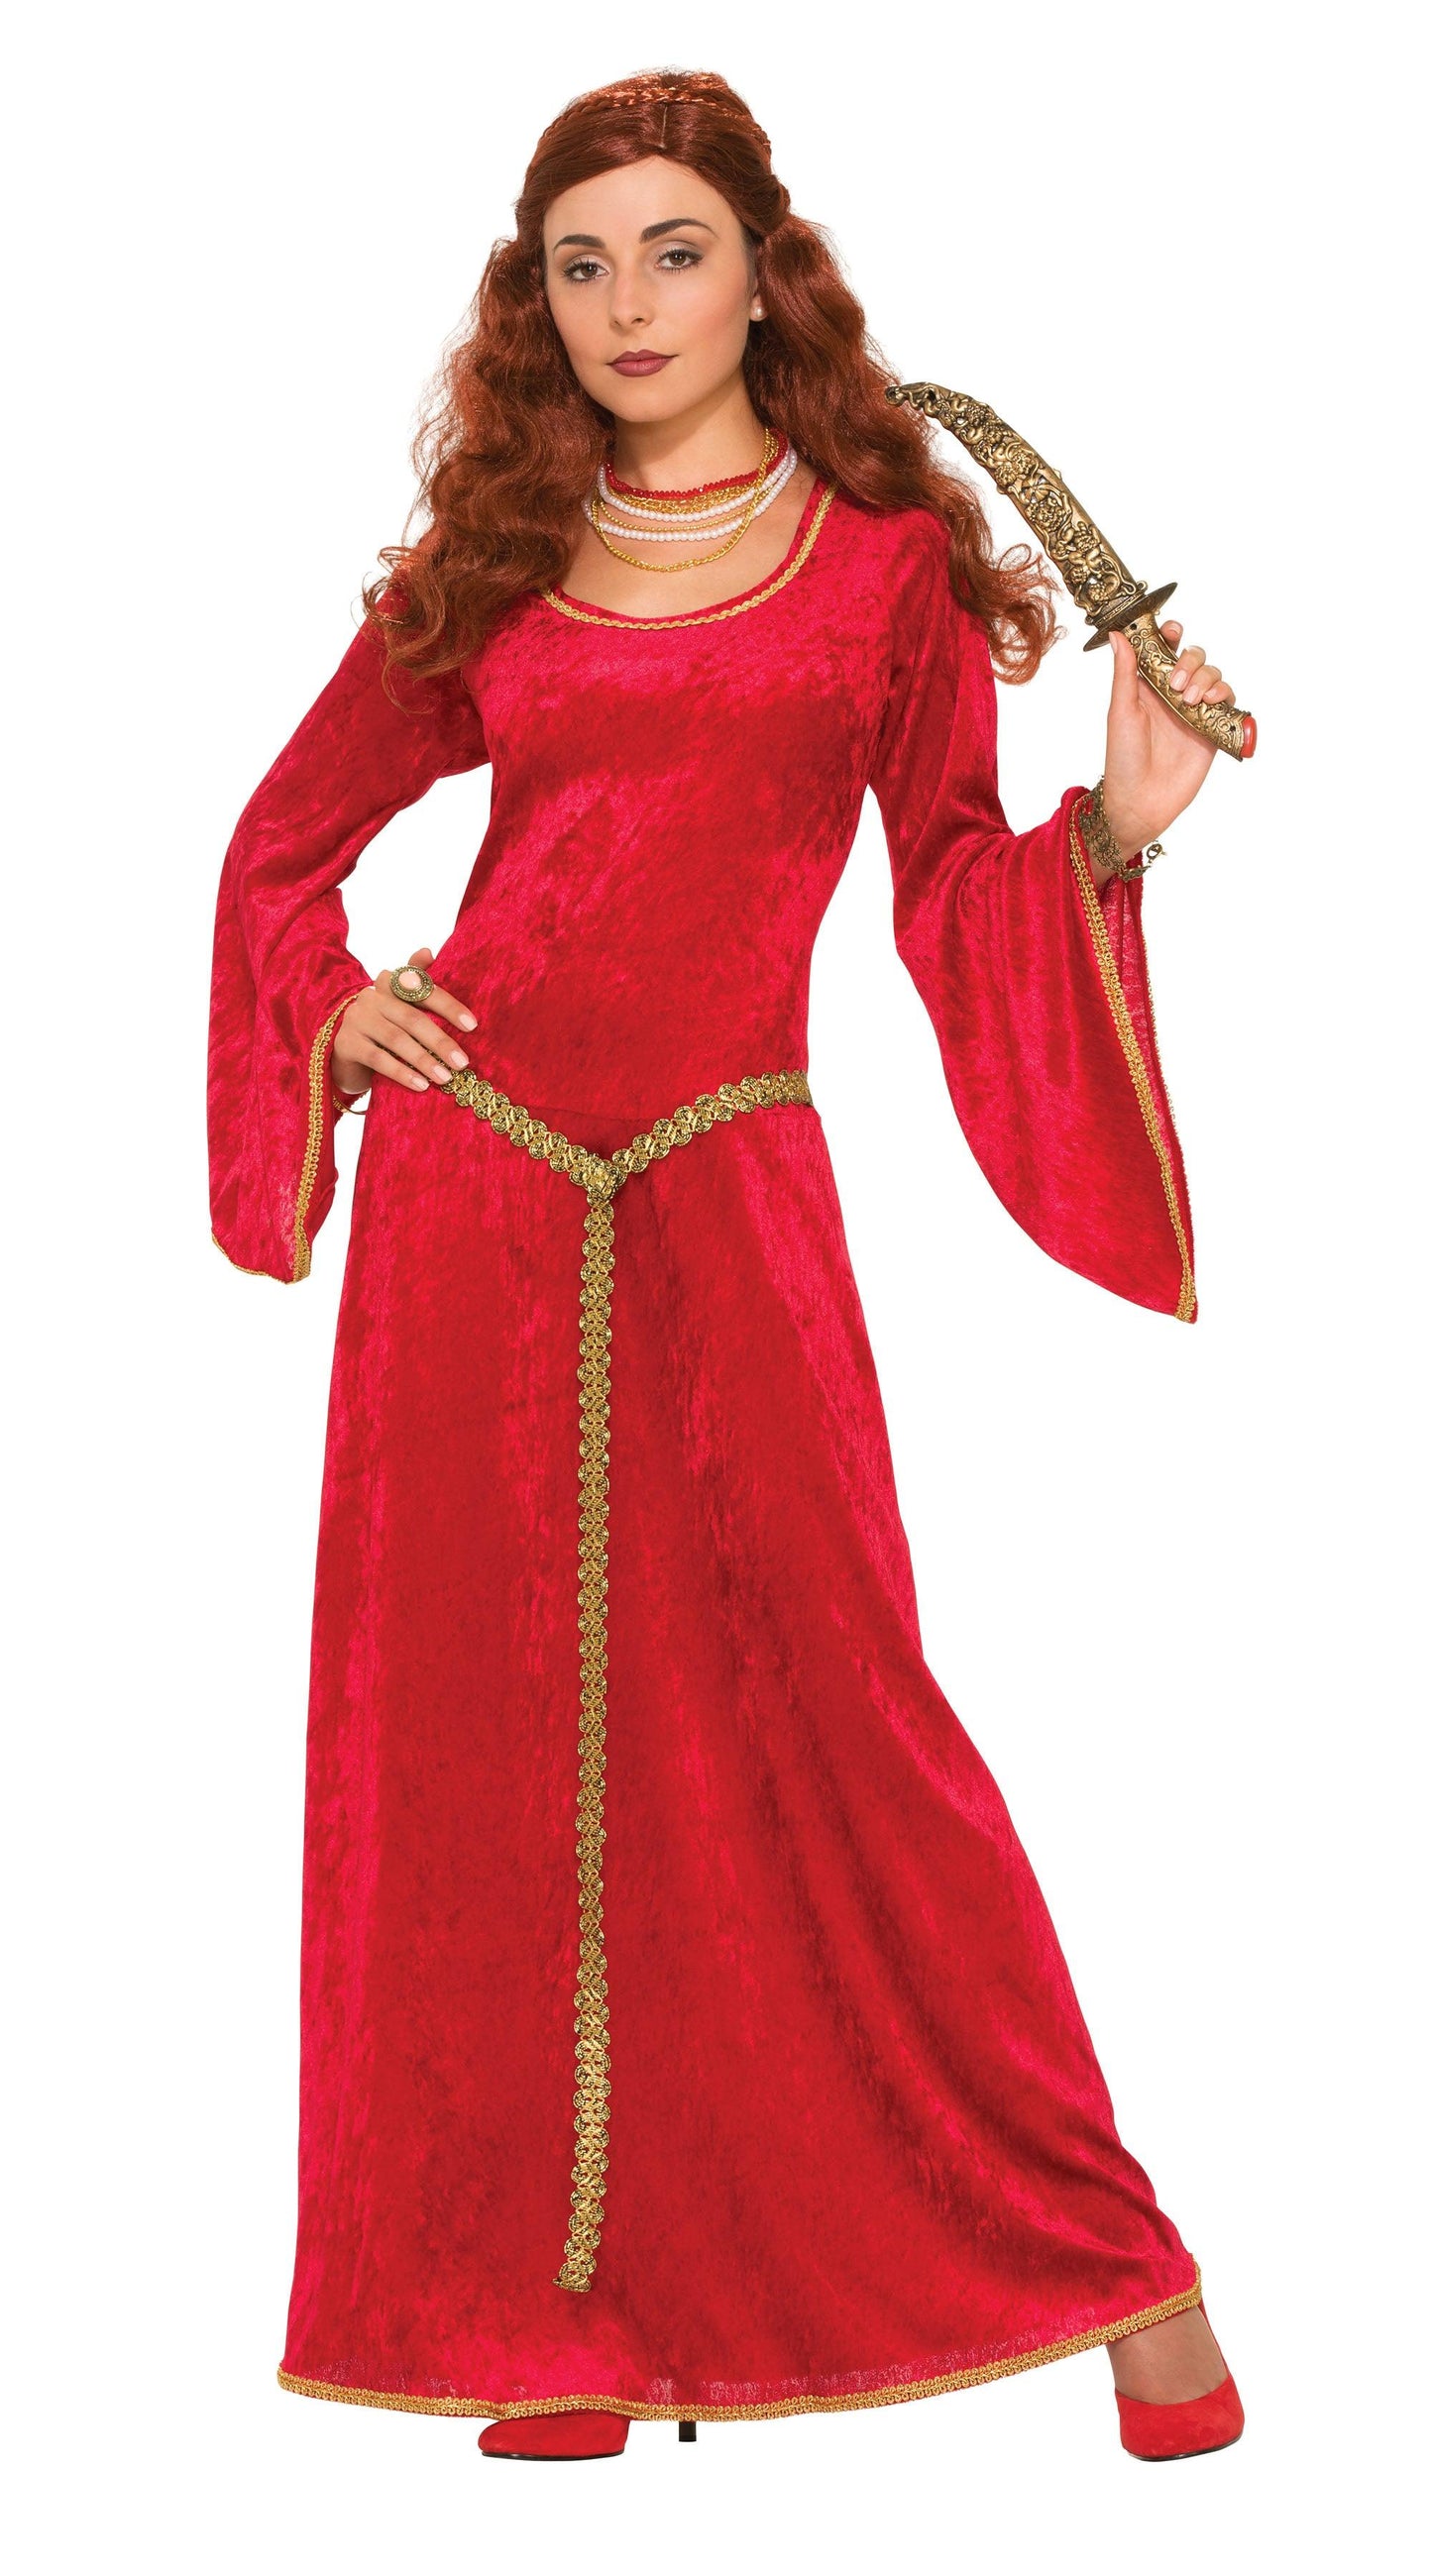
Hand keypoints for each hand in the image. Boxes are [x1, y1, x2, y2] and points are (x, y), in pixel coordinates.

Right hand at [332, 947, 476, 1098]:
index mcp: (389, 984)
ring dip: (424, 1060)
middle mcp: (371, 997)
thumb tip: (428, 950)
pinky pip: (378, 1058)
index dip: (448, 1006)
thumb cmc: (383, 1028)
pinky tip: (421, 1085)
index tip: (473, 1026)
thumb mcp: (401, 1008)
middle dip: (440, 1041)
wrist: (345, 1054)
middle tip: (462, 1062)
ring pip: (396, 1039)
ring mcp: (356, 1019)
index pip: (422, 990)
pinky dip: (402, 1072)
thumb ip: (418, 984)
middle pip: (412, 1018)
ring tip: (445, 1078)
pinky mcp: (346, 1043)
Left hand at [1099, 619, 1237, 867]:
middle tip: (1178, 685)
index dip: (1170, 634)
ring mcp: (1193, 711)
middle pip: (1193, 657)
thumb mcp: (1121, 711)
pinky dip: (1224, 693)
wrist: (1141, 802)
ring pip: (1212, 675)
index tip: (1172, 631)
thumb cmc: (1123, 759)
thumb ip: (1125, 672)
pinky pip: (1227, 701)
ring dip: (1206, 678)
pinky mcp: (1211, 729)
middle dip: (1190, 661)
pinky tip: (1210, 702)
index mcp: (1147, 685)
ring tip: (1191, 699)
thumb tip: (1117, 634)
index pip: (1163, 648)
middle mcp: (1172, 694)